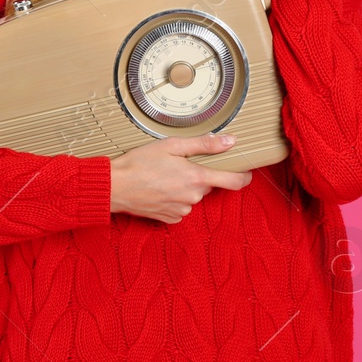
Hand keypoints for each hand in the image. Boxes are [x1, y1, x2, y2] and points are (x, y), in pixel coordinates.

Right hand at [108, 133, 253, 224]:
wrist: (115, 187)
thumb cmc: (139, 163)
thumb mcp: (172, 146)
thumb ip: (204, 144)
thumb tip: (230, 141)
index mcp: (197, 178)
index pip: (234, 181)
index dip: (244, 176)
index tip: (246, 172)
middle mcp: (193, 197)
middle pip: (208, 185)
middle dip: (198, 175)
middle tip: (178, 165)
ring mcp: (182, 210)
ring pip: (193, 196)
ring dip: (185, 187)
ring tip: (163, 177)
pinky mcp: (171, 219)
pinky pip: (181, 207)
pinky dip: (174, 198)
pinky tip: (159, 190)